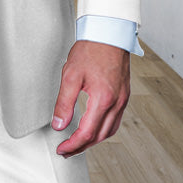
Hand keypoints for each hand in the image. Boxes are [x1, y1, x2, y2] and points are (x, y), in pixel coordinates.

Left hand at [51, 40, 129, 156]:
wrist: (108, 32)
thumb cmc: (91, 49)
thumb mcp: (70, 75)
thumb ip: (64, 103)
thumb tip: (59, 124)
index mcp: (103, 99)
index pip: (87, 133)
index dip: (73, 145)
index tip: (62, 149)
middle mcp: (116, 102)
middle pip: (99, 136)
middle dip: (82, 146)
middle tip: (67, 150)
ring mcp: (123, 99)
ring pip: (110, 130)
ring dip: (94, 140)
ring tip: (79, 142)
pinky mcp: (124, 94)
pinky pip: (116, 120)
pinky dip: (104, 129)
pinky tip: (94, 126)